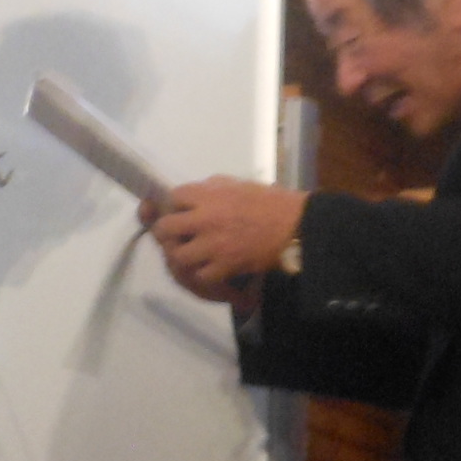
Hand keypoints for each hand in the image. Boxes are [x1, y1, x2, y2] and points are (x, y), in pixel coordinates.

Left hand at [149, 179, 307, 302]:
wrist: (295, 226)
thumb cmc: (270, 202)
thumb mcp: (238, 185)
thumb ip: (212, 188)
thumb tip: (194, 194)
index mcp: (209, 195)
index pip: (173, 197)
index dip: (174, 205)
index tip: (179, 211)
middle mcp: (205, 219)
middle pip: (165, 228)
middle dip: (166, 233)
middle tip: (175, 237)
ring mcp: (213, 244)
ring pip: (177, 255)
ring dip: (181, 256)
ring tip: (190, 256)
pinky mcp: (224, 266)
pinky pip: (200, 275)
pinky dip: (203, 274)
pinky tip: (209, 269)